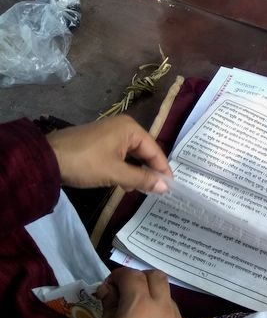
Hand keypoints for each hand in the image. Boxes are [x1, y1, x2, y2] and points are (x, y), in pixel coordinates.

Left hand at [46, 115, 170, 191]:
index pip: (154, 150)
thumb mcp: (116, 173)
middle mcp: (123, 127)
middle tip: (156, 190)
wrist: (45, 159)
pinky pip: (120, 154)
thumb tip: (165, 187)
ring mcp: (110, 133)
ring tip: (136, 189)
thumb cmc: (85, 163)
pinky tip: (122, 183)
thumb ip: (142, 179)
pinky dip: (124, 168)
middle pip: (144, 151)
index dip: (163, 169)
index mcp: (130, 129)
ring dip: (135, 172)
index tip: (170, 187)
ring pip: (131, 154)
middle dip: (148, 171)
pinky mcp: (99, 141)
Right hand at [89, 268, 189, 317]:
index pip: (132, 275)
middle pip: (157, 277)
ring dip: (153, 297)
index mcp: (140, 306)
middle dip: (140, 279)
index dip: (117, 276)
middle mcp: (164, 308)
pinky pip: (174, 317)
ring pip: (168, 297)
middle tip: (125, 292)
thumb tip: (111, 291)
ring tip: (138, 315)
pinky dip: (161, 316)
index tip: (107, 288)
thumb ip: (109, 309)